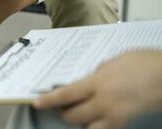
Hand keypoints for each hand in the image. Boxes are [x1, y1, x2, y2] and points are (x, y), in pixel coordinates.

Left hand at [33, 51, 161, 128]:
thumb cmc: (145, 63)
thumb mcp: (117, 60)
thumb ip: (100, 70)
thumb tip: (90, 77)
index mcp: (97, 82)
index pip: (66, 94)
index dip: (49, 100)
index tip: (36, 102)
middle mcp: (102, 101)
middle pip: (72, 115)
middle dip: (63, 113)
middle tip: (63, 106)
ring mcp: (113, 115)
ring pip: (86, 127)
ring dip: (79, 122)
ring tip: (81, 113)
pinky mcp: (124, 123)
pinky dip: (95, 127)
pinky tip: (97, 119)